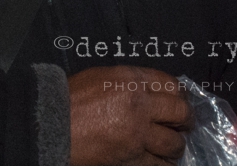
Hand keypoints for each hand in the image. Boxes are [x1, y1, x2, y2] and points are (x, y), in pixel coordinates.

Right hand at [69, 66, 193, 164]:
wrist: (50, 125)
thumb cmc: (71, 99)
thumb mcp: (104, 77)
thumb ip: (132, 83)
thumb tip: (155, 93)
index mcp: (132, 81)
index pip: (172, 84)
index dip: (181, 94)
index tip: (182, 101)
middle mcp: (139, 106)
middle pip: (180, 112)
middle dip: (186, 120)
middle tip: (185, 124)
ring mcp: (137, 135)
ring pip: (173, 144)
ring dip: (175, 146)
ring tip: (172, 146)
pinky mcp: (130, 160)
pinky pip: (158, 165)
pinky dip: (162, 164)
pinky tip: (160, 161)